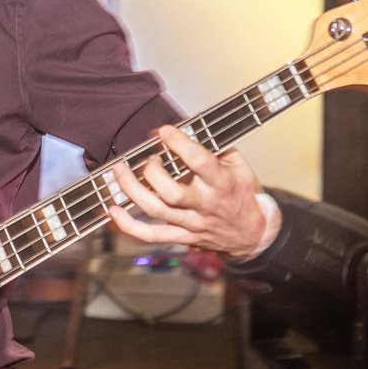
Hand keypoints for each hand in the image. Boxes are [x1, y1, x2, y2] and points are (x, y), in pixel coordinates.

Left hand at [107, 125, 272, 259]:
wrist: (254, 234)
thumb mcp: (239, 166)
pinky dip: (129, 225)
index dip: (179, 144)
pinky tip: (114, 210)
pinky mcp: (182, 237)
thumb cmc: (243, 195)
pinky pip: (152, 235)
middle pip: (171, 192)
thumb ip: (215, 147)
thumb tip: (184, 131)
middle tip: (148, 159)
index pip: (200, 162)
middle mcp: (205, 204)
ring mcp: (191, 223)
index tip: (164, 131)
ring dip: (133, 190)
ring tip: (119, 172)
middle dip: (152, 172)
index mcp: (221, 183)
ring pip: (157, 210)